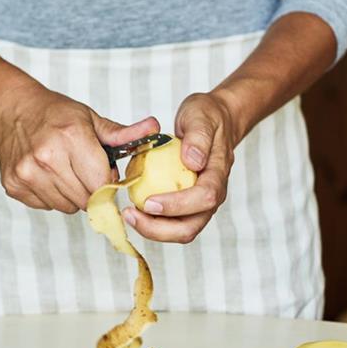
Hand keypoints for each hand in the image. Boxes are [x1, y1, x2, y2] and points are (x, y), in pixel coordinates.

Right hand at [0, 81, 159, 212]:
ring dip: (72, 195)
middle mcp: (47, 158)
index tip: (107, 176)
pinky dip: (52, 195)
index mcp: (71, 138)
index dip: (109, 184)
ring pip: (67, 207)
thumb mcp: (90, 118)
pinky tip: (47, 175)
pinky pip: (47, 206)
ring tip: (65, 171)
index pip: (102, 184)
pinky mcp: (14, 186)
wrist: (11, 111)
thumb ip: (123, 134)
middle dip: (92, 191)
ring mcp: (28, 174)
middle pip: (86, 199)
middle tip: (84, 171)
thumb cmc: (55, 114)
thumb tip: (155, 129)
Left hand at [121, 92, 239, 242]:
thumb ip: (198, 137)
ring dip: (152, 229)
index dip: (177, 205)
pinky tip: (133, 210)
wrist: (215, 122)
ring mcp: (200, 205)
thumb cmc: (207, 118)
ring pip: (179, 231)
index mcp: (218, 175)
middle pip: (190, 228)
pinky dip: (151, 222)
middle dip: (159, 229)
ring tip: (128, 214)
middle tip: (130, 214)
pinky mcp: (187, 206)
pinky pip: (170, 223)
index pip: (204, 198)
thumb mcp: (201, 116)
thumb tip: (192, 161)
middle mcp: (212, 196)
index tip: (149, 202)